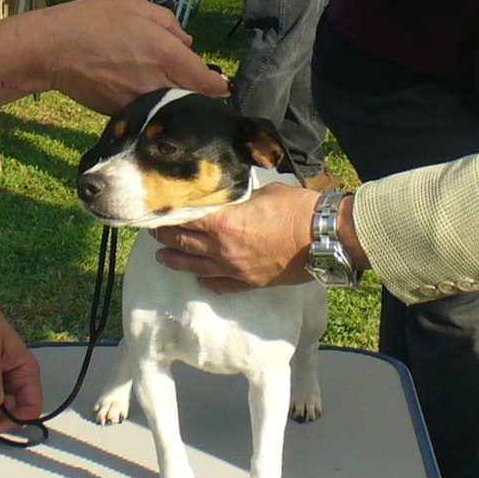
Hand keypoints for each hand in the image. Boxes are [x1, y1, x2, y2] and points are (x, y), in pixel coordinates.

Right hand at [0, 0, 229, 113]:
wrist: (51, 49)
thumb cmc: (92, 20)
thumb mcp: (135, 5)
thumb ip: (170, 24)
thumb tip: (188, 44)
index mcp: (166, 54)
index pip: (208, 82)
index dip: (219, 85)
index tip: (222, 84)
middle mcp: (158, 82)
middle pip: (193, 98)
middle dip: (199, 93)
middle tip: (196, 84)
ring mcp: (140, 101)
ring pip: (171, 108)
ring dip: (176, 101)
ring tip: (170, 88)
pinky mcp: (123, 112)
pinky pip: (148, 112)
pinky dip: (152, 106)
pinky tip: (145, 94)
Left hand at [154, 184, 319, 293]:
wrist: (325, 237)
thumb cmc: (299, 209)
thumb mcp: (266, 192)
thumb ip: (242, 199)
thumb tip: (233, 199)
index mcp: (225, 223)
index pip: (185, 219)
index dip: (167, 215)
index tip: (156, 211)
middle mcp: (223, 249)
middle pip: (184, 243)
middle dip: (164, 236)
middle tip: (153, 230)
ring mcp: (235, 269)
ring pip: (195, 267)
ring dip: (176, 261)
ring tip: (163, 257)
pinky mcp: (250, 283)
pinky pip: (221, 285)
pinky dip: (207, 281)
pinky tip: (200, 279)